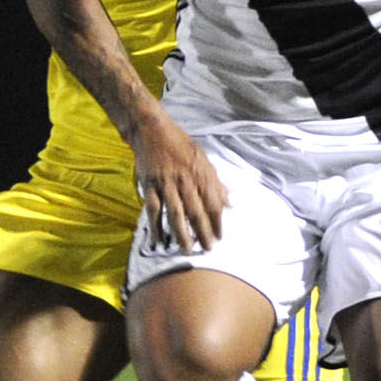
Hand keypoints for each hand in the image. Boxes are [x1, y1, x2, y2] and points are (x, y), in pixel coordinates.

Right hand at [130, 114, 227, 253]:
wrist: (152, 130)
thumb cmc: (180, 145)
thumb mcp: (204, 159)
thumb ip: (216, 183)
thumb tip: (230, 203)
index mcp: (201, 173)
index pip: (213, 202)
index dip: (218, 222)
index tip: (220, 237)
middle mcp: (186, 179)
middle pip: (196, 211)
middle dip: (203, 232)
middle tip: (207, 249)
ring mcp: (167, 183)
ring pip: (176, 213)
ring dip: (182, 233)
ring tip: (187, 250)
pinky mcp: (150, 185)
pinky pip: (153, 210)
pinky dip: (156, 226)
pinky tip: (160, 241)